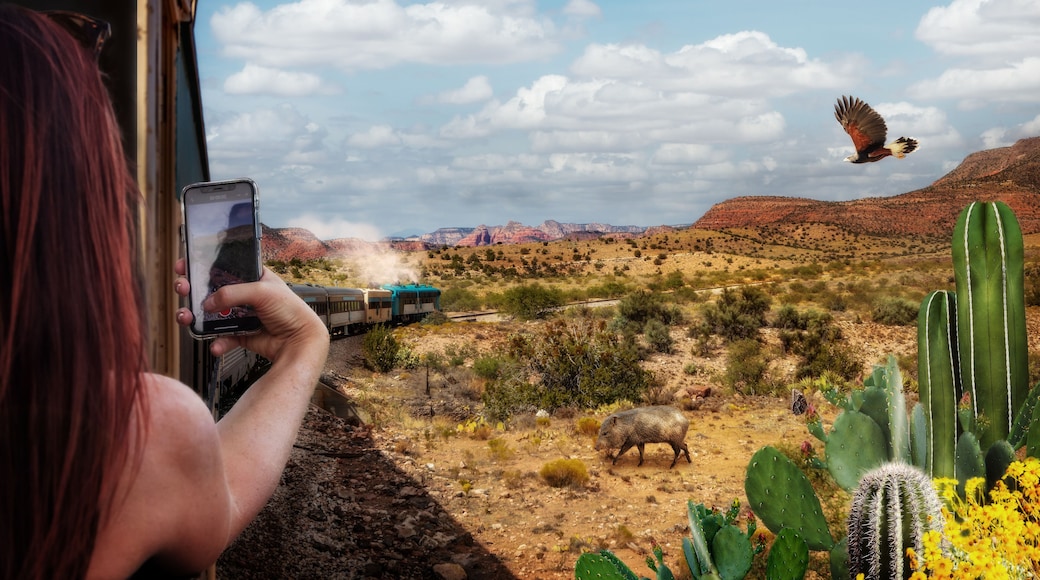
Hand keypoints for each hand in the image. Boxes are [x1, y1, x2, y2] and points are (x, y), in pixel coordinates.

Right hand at [174, 259, 327, 360]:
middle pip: (211, 290)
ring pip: (212, 315)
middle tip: (182, 289)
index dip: (202, 265)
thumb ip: (233, 293)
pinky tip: (215, 345)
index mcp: (253, 277)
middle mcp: (246, 295)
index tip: (184, 265)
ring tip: (186, 318)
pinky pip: (223, 338)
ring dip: (196, 317)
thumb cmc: (290, 311)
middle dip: (192, 290)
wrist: (300, 342)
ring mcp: (243, 315)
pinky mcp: (243, 334)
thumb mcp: (263, 291)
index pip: (224, 266)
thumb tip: (208, 302)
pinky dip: (217, 342)